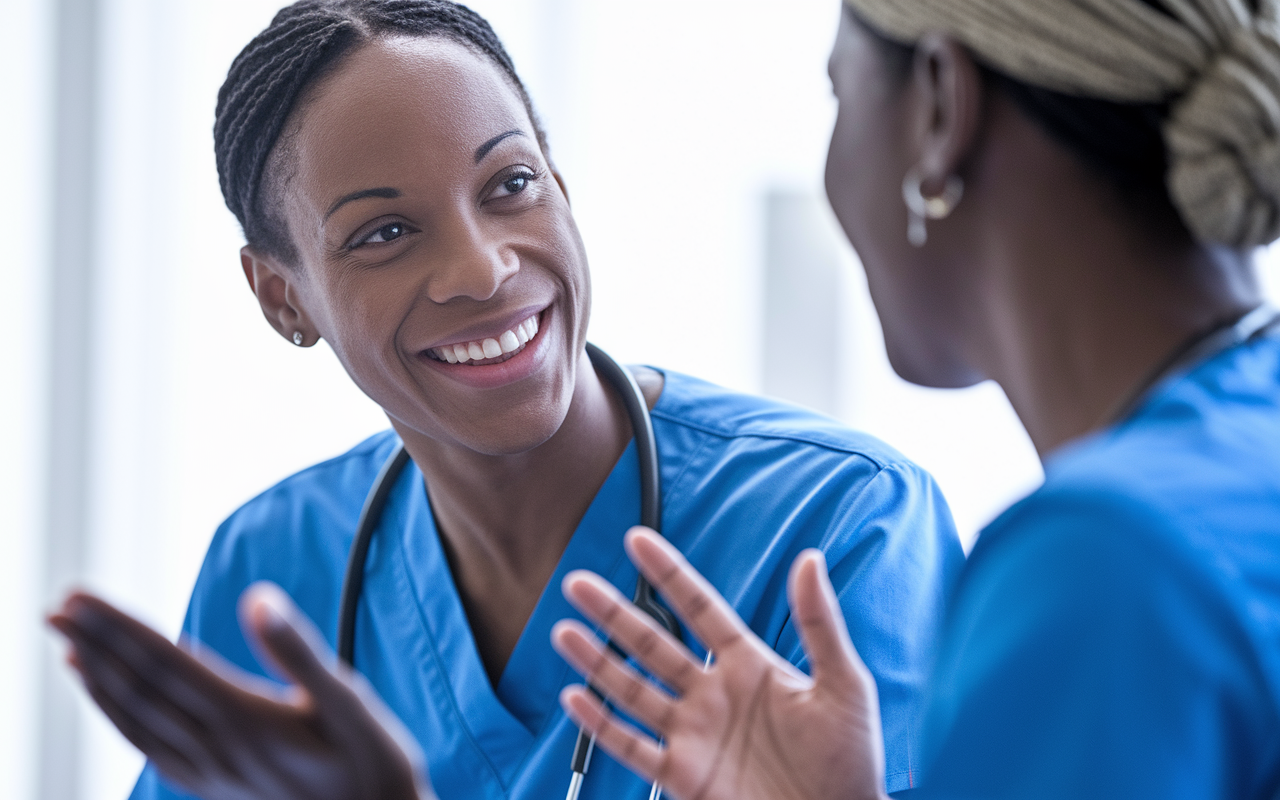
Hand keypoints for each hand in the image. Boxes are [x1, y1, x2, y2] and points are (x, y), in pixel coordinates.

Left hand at [48, 582, 433, 799]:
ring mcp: (212, 770)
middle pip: (142, 686)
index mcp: (248, 719)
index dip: (119, 628)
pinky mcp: (214, 783)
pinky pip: (149, 745)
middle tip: (57, 603)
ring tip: (65, 639)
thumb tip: (258, 599)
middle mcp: (219, 747)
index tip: (79, 596)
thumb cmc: (373, 761)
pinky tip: (105, 691)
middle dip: (97, 641)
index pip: (167, 663)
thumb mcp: (350, 702)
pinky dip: (117, 714)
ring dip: (97, 675)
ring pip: (137, 717)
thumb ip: (300, 651)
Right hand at [551, 527, 888, 799]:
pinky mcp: (684, 777)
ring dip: (598, 662)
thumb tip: (809, 559)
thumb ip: (820, 624)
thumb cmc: (851, 761)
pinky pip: (633, 748)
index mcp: (750, 666)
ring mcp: (695, 735)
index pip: (699, 609)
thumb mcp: (844, 685)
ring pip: (633, 690)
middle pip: (653, 644)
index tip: (637, 540)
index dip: (668, 574)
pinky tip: (575, 700)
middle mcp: (714, 695)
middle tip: (579, 583)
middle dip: (614, 613)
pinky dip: (602, 726)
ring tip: (564, 632)